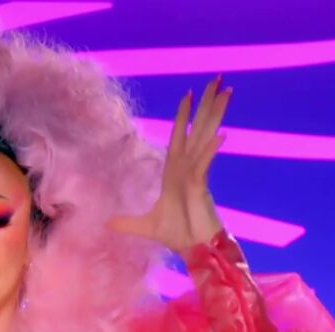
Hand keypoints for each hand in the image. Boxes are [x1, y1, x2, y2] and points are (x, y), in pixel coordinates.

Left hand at [108, 75, 231, 251]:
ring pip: (206, 137)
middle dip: (206, 104)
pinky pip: (206, 164)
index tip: (188, 94)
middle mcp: (188, 167)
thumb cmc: (178, 235)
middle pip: (198, 128)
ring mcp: (197, 174)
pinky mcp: (202, 187)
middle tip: (218, 78)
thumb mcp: (145, 226)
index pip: (180, 137)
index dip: (184, 116)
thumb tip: (107, 223)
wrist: (194, 250)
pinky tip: (221, 135)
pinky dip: (211, 150)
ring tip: (227, 91)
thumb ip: (128, 222)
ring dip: (214, 115)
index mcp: (176, 171)